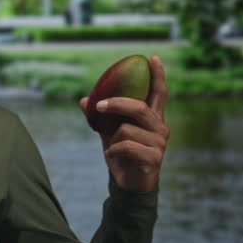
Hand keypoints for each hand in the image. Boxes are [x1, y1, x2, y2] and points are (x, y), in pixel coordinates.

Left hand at [79, 55, 170, 191]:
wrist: (128, 183)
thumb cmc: (122, 154)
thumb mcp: (108, 132)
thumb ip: (100, 117)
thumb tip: (82, 100)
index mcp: (152, 119)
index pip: (158, 94)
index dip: (157, 75)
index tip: (151, 58)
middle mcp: (160, 128)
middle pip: (139, 107)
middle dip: (116, 104)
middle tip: (98, 105)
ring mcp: (160, 143)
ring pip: (127, 129)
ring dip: (112, 139)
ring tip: (113, 149)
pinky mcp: (154, 158)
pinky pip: (125, 146)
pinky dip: (113, 151)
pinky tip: (114, 158)